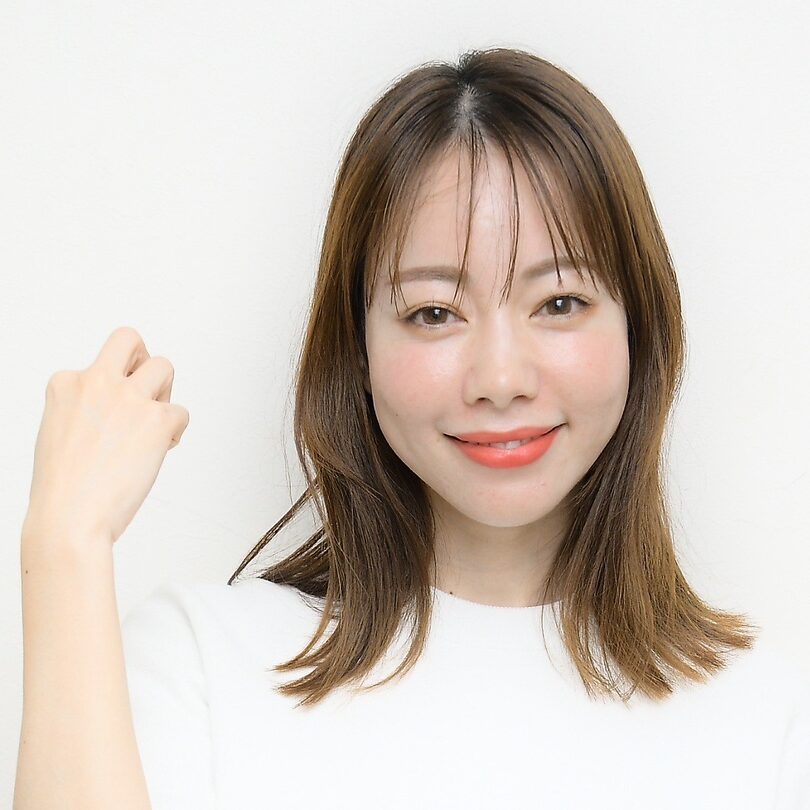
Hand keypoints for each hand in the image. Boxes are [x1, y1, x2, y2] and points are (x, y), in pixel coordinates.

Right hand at [22, 326, 189, 548]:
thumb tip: (115, 409)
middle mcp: (96, 382)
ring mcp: (128, 398)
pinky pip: (182, 412)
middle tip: (146, 390)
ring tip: (155, 422)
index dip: (113, 387)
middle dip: (143, 360)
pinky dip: (176, 432)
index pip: (100, 363)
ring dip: (166, 392)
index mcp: (66, 384)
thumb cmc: (64, 487)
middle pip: (130, 339)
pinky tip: (161, 450)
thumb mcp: (59, 431)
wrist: (70, 517)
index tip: (110, 417)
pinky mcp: (157, 419)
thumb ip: (85, 408)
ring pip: (165, 366)